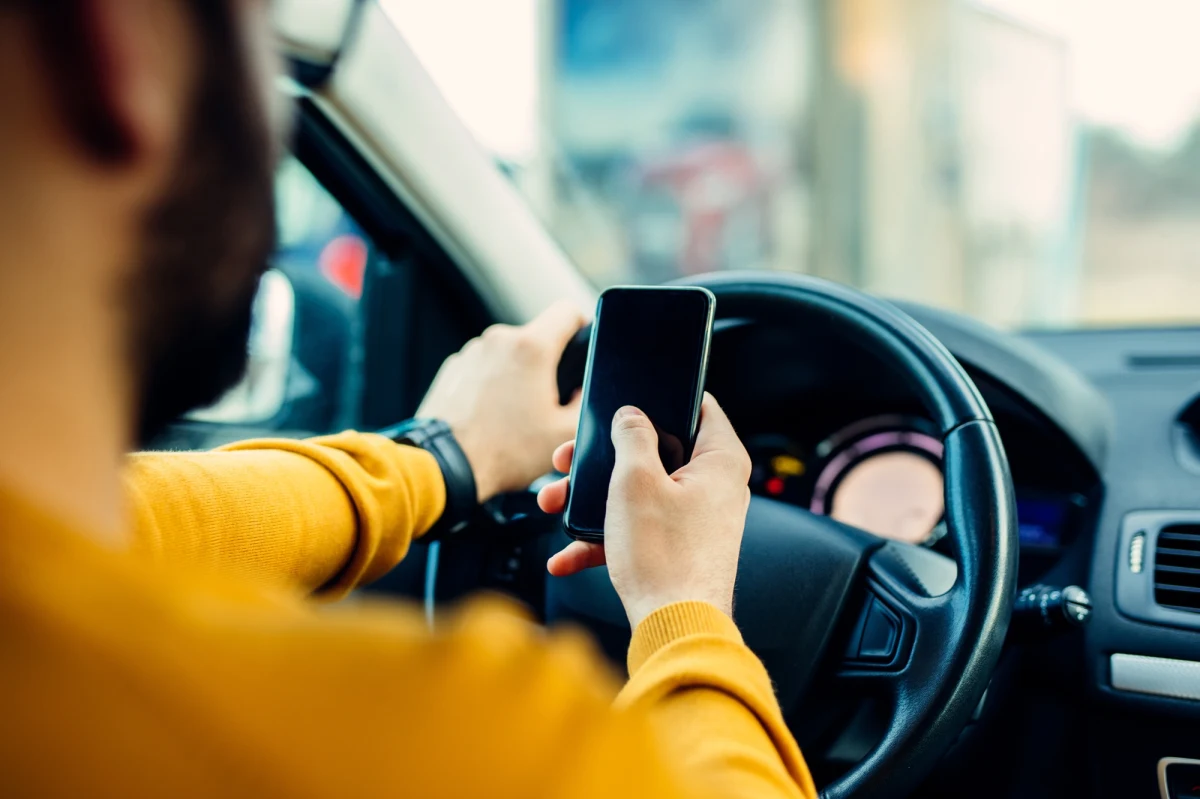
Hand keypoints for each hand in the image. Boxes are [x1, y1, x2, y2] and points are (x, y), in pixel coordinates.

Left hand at [418, 301, 584, 501]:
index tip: (580, 350)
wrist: (447, 466)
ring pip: (508, 354)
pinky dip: (492, 385)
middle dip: (547, 365)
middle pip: (536, 338)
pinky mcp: (452, 369)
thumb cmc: (504, 451)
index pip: (567, 311)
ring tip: (514, 415)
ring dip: (517, 376)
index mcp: (530, 348)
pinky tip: (491, 416)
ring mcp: (471, 353)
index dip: (581, 327)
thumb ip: (585, 401)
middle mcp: (498, 341)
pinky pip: (483, 368)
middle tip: (547, 402)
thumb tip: (582, 389)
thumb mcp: (563, 432)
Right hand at [537, 394, 750, 627]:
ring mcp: (696, 520)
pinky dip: (602, 539)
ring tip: (553, 505)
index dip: (660, 398)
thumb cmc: (665, 557)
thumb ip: (631, 437)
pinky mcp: (678, 549)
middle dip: (603, 458)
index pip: (698, 406)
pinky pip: (638, 530)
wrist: (674, 630)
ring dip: (592, 500)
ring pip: (638, 493)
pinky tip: (565, 555)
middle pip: (655, 451)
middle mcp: (715, 487)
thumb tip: (630, 416)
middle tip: (568, 460)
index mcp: (720, 460)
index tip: (627, 400)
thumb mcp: (636, 481)